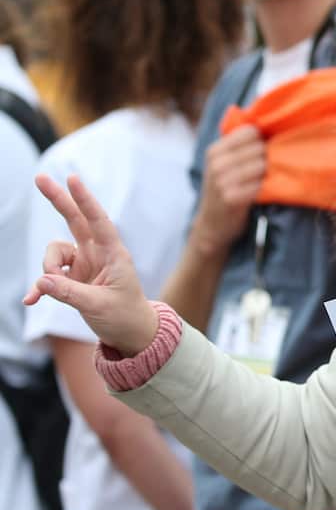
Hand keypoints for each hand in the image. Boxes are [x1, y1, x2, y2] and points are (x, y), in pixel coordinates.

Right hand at [23, 174, 158, 356]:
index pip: (99, 221)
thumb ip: (69, 293)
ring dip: (47, 269)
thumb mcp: (98, 306)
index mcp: (114, 254)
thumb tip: (41, 280)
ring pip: (54, 252)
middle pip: (75, 220)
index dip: (86, 200)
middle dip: (58, 199)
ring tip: (50, 290)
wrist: (130, 332)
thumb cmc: (124, 316)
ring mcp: (84, 263)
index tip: (73, 179)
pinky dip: (40, 287)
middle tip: (40, 177)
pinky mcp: (73, 276)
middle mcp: (98, 253)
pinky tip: (31, 300)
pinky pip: (50, 274)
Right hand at [194, 125, 265, 252]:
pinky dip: (265, 188)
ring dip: (268, 173)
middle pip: (258, 147)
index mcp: (215, 150)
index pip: (250, 131)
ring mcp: (221, 181)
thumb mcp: (223, 163)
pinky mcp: (230, 198)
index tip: (264, 151)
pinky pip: (259, 185)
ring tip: (266, 180)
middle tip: (268, 169)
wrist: (213, 224)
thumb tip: (265, 121)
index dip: (262, 140)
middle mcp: (216, 163)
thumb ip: (238, 145)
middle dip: (268, 157)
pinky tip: (262, 192)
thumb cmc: (225, 189)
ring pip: (261, 164)